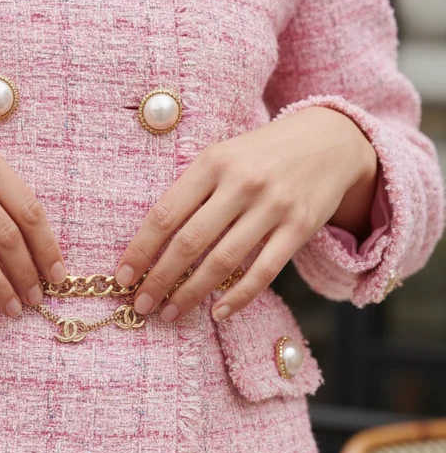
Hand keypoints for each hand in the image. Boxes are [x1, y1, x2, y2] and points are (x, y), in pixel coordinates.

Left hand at [114, 106, 378, 322]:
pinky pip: (263, 271)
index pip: (165, 214)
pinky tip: (217, 312)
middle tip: (141, 304)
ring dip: (191, 293)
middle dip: (159, 278)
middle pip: (189, 241)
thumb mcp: (223, 156)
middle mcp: (241, 183)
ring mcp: (272, 205)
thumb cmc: (262, 155)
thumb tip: (150, 242)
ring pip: (222, 261)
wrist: (330, 140)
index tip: (122, 276)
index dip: (140, 250)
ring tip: (171, 312)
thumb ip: (192, 190)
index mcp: (213, 162)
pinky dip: (238, 297)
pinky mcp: (299, 227)